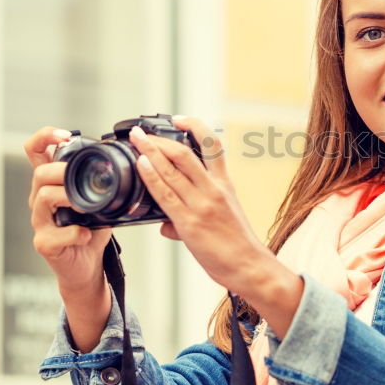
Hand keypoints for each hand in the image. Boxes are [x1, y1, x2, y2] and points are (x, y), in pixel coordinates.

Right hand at [24, 126, 112, 351]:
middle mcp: (40, 199)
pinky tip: (87, 234)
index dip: (45, 137)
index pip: (35, 151)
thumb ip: (102, 180)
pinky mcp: (45, 243)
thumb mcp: (99, 199)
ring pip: (43, 198)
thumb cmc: (91, 230)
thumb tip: (131, 158)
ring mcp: (40, 222)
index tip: (65, 135)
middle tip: (82, 178)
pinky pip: (56, 233)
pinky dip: (75, 232)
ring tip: (85, 205)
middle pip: (39, 173)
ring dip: (68, 198)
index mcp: (52, 184)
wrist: (86, 267)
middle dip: (62, 171)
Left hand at [129, 116, 302, 334]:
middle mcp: (214, 189)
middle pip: (185, 153)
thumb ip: (192, 213)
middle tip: (140, 132)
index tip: (178, 119)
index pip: (212, 146)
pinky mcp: (190, 222)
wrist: (249, 266)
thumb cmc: (237, 245)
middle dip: (159, 139)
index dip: (195, 127)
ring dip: (150, 151)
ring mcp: (202, 204)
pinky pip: (166, 194)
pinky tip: (142, 165)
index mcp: (224, 184)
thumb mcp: (222, 219)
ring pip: (173, 169)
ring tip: (135, 140)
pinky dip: (152, 176)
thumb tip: (165, 223)